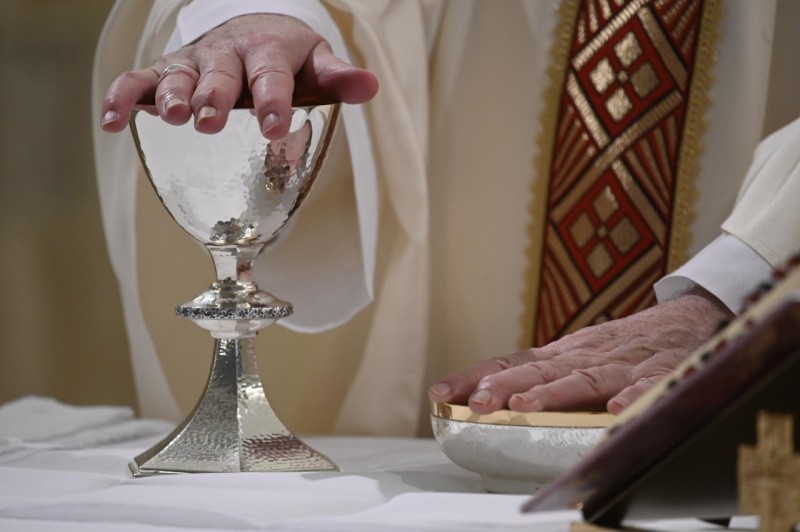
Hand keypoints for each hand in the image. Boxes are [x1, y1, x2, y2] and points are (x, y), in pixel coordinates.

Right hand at [100, 14, 377, 138]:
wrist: (252, 30)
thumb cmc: (287, 59)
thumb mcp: (315, 66)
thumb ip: (337, 79)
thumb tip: (369, 86)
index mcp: (269, 51)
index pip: (272, 75)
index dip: (272, 99)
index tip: (272, 126)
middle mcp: (228, 53)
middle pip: (220, 73)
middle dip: (214, 96)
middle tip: (208, 120)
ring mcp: (195, 62)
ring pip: (178, 74)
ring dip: (172, 95)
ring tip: (170, 117)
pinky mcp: (168, 72)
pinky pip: (140, 81)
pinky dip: (124, 96)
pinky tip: (113, 122)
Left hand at [428, 288, 732, 414]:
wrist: (686, 318)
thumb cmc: (622, 346)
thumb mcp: (576, 358)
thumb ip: (539, 378)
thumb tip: (483, 396)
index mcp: (563, 353)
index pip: (511, 361)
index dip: (475, 376)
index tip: (440, 393)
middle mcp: (587, 355)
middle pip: (541, 370)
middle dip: (506, 385)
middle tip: (478, 403)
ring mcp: (623, 362)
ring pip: (586, 378)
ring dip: (555, 392)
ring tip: (525, 405)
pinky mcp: (663, 369)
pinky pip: (649, 384)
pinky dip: (634, 395)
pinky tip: (615, 408)